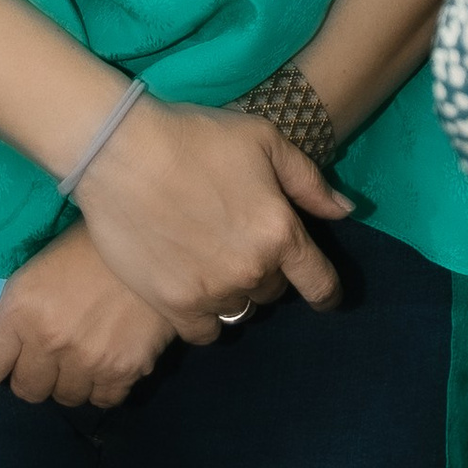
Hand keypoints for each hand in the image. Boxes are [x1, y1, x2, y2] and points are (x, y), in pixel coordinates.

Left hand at [0, 227, 175, 406]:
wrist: (150, 238)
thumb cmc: (86, 246)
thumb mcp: (36, 269)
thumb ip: (14, 311)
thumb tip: (1, 343)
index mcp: (19, 309)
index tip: (7, 353)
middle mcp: (49, 340)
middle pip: (25, 390)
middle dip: (34, 373)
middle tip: (49, 351)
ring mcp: (88, 360)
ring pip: (64, 398)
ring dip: (70, 380)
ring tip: (82, 353)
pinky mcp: (125, 370)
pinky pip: (103, 400)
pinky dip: (103, 386)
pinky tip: (108, 360)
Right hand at [71, 94, 347, 343]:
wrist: (121, 152)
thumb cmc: (195, 137)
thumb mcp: (264, 141)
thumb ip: (309, 182)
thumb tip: (345, 211)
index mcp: (280, 232)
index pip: (320, 282)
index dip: (328, 292)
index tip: (324, 295)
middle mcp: (252, 270)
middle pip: (274, 291)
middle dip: (267, 271)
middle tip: (241, 245)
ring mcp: (212, 292)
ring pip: (240, 310)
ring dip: (236, 292)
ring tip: (214, 266)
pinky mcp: (173, 305)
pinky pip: (205, 331)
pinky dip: (206, 316)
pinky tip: (194, 290)